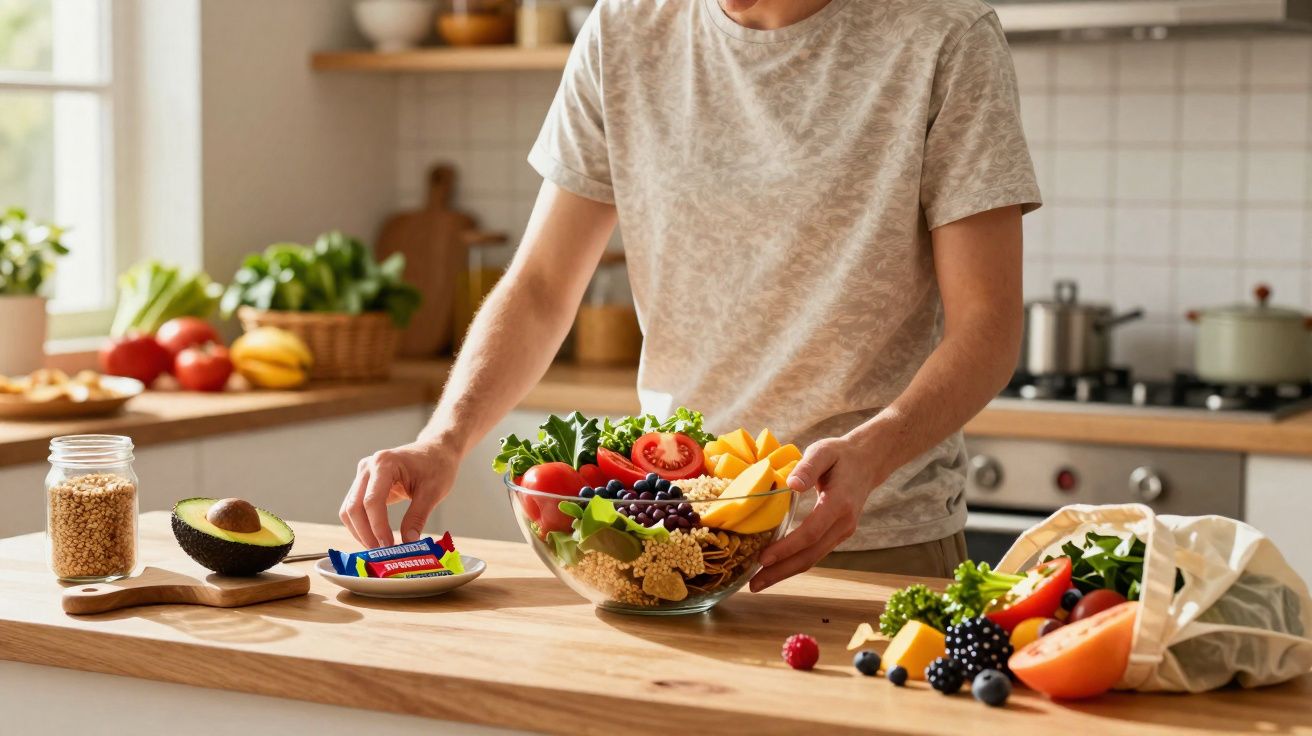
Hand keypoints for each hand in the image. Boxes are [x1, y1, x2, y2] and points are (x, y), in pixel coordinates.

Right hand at [339, 440, 456, 547]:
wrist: (436, 450)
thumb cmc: (437, 466)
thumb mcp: (433, 492)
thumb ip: (417, 517)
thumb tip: (408, 544)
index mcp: (384, 463)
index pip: (372, 501)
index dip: (377, 528)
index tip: (388, 547)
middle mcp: (368, 467)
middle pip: (354, 507)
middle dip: (365, 534)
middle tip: (380, 554)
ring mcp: (363, 475)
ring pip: (349, 510)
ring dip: (360, 532)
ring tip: (378, 550)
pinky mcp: (364, 484)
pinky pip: (355, 509)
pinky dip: (362, 526)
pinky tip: (375, 539)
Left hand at [749, 433, 890, 591]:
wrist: (867, 462)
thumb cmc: (840, 455)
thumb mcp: (824, 450)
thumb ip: (808, 467)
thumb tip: (792, 483)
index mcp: (839, 503)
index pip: (811, 532)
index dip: (786, 548)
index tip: (763, 558)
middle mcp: (844, 524)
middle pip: (810, 555)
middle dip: (781, 571)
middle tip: (754, 584)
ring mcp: (842, 532)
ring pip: (812, 558)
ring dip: (785, 573)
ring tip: (759, 582)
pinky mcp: (837, 535)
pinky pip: (814, 553)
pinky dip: (793, 563)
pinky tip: (774, 569)